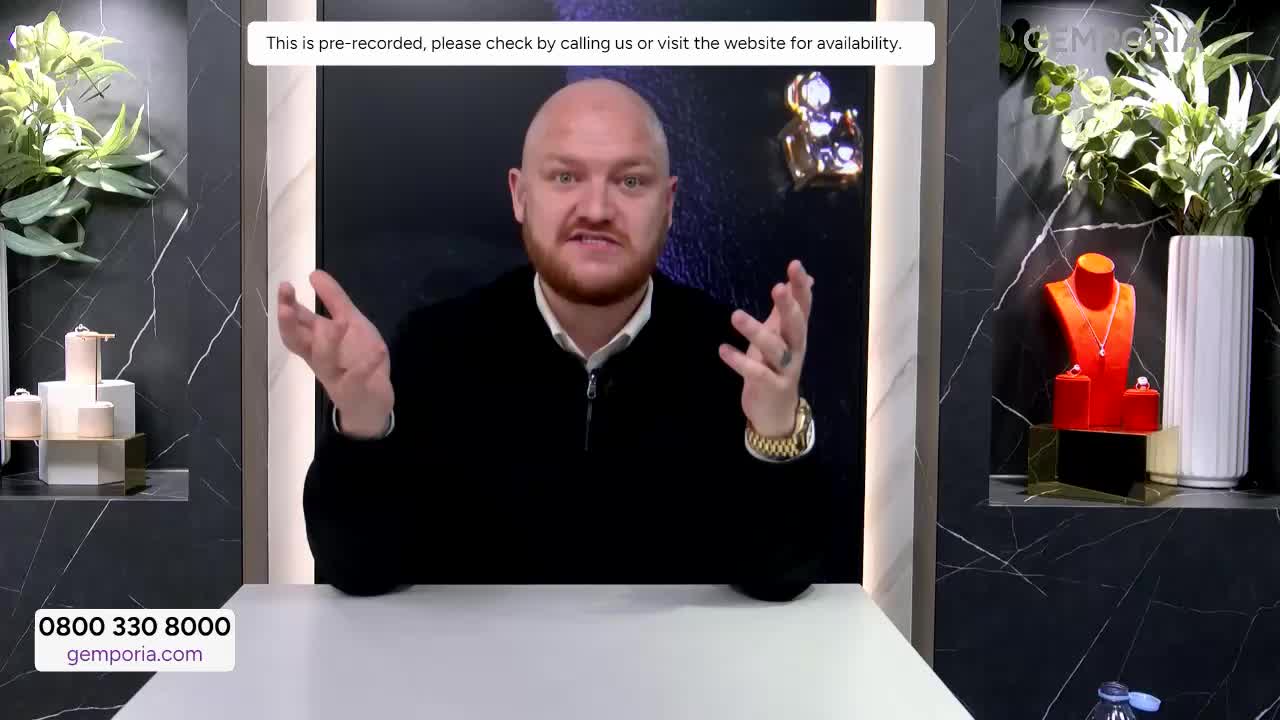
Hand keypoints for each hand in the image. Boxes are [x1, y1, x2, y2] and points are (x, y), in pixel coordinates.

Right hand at [277, 270, 392, 437]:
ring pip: (323, 361)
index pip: (294, 324)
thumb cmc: (356, 359)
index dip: (287, 307)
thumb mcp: (350, 323)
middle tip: (286, 307)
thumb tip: (314, 273)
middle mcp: (319, 359)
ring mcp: (335, 376)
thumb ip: (334, 300)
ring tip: (337, 324)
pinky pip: (358, 378)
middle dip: (289, 325)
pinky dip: (366, 365)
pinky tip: (378, 350)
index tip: (285, 286)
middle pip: (297, 342)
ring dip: (328, 342)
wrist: (371, 402)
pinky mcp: (355, 390)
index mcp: (315, 343)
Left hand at [718, 260, 813, 436]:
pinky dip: (740, 361)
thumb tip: (804, 278)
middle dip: (788, 307)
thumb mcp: (781, 336)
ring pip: (774, 348)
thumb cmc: (775, 368)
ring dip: (755, 331)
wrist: (777, 413)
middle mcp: (795, 350)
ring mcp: (784, 369)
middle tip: (778, 287)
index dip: (800, 287)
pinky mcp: (769, 387)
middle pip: (795, 325)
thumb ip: (787, 309)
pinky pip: (756, 372)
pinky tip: (723, 349)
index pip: (803, 307)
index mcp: (796, 335)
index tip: (795, 265)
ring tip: (735, 315)